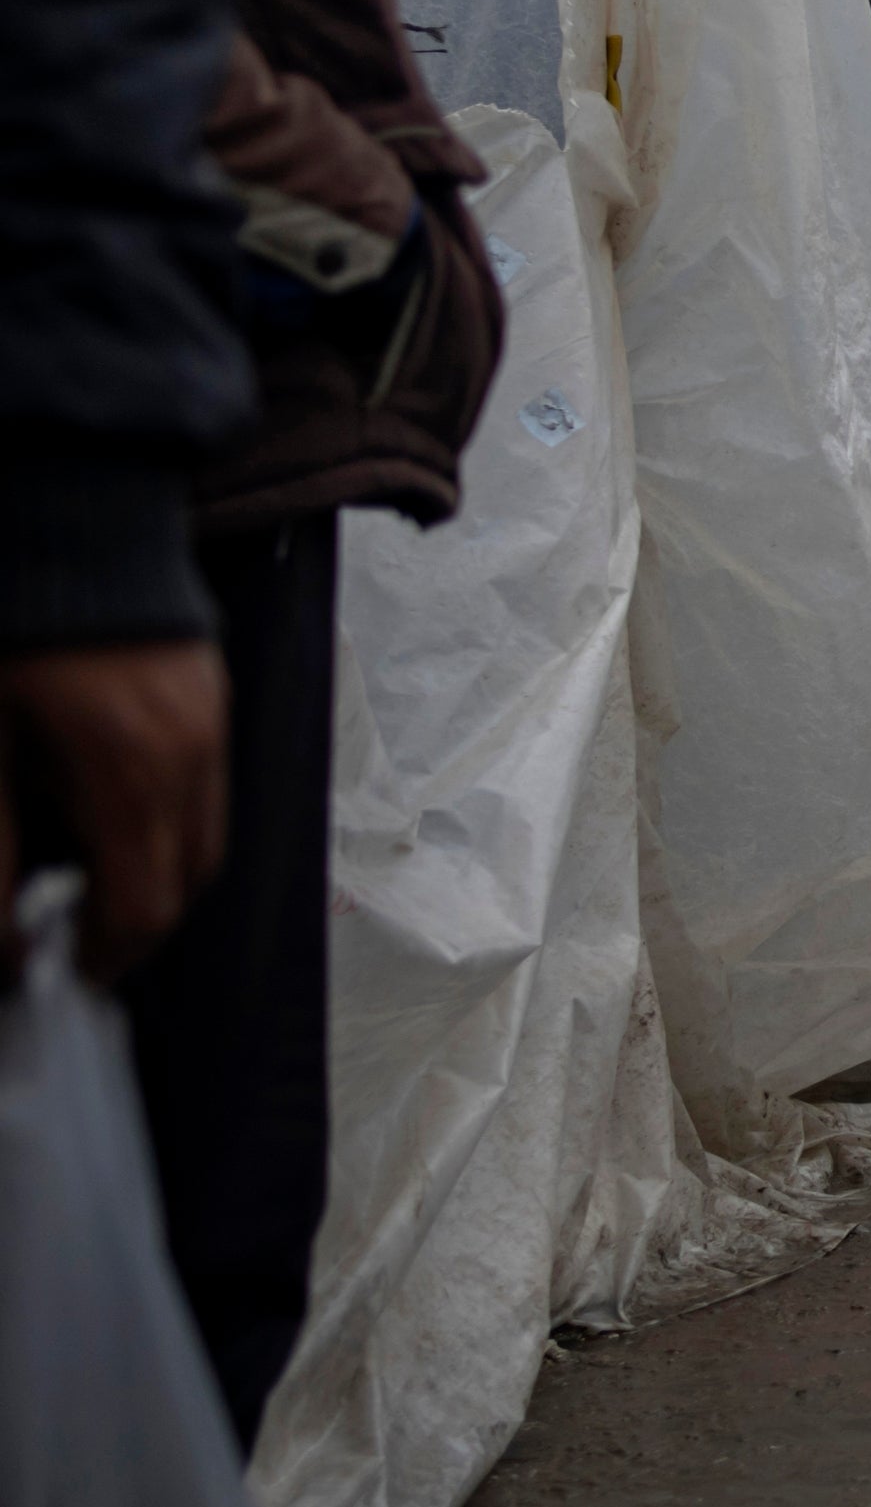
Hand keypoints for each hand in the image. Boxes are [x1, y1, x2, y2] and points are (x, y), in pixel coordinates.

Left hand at [0, 642, 229, 986]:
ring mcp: (212, 728)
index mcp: (131, 775)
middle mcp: (191, 758)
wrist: (75, 533)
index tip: (47, 973)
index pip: (141, 910)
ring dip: (151, 877)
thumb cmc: (22, 639)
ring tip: (81, 874)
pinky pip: (205, 792)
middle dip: (128, 927)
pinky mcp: (213, 703)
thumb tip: (6, 943)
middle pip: (185, 885)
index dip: (98, 960)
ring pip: (202, 842)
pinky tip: (106, 810)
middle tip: (62, 936)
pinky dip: (164, 826)